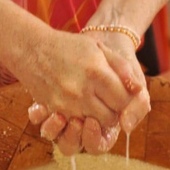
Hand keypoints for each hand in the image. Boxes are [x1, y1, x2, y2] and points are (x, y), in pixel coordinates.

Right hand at [10, 28, 139, 147]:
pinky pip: (77, 122)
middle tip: (111, 100)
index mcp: (97, 72)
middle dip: (115, 111)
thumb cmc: (70, 46)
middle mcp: (83, 90)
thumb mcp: (100, 48)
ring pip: (95, 123)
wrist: (32, 49)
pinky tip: (82, 103)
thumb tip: (138, 90)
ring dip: (100, 116)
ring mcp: (67, 103)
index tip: (123, 94)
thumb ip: (122, 68)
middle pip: (111, 116)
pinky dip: (83, 116)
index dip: (127, 100)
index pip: (124, 101)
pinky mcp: (55, 110)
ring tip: (97, 100)